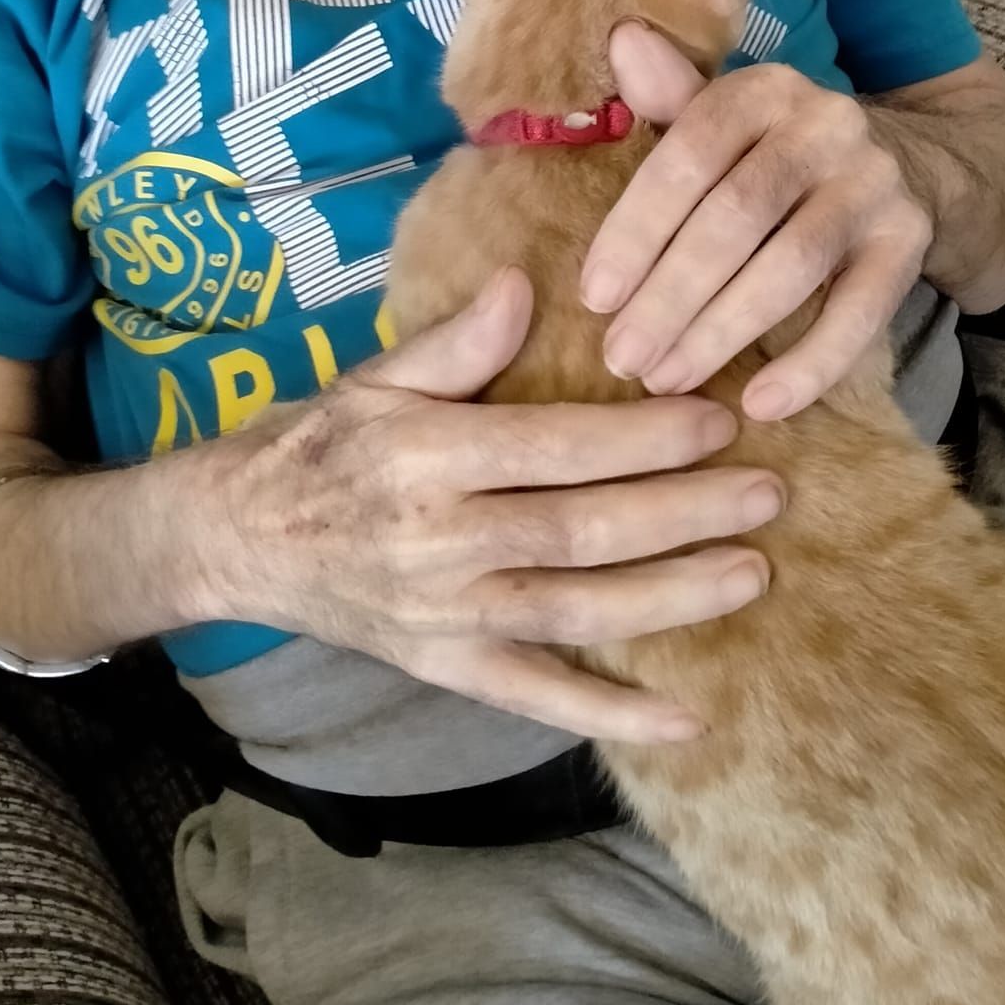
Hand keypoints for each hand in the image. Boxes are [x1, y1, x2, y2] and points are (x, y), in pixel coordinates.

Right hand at [212, 268, 781, 744]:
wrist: (236, 537)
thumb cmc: (318, 443)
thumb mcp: (376, 376)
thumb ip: (457, 342)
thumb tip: (526, 284)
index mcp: (426, 455)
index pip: (557, 448)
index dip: (644, 437)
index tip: (719, 418)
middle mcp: (440, 540)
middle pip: (583, 531)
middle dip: (684, 513)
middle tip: (767, 493)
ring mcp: (445, 615)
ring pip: (577, 612)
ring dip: (671, 598)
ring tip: (752, 573)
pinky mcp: (446, 667)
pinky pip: (537, 698)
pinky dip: (612, 714)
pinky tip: (689, 719)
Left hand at [580, 24, 932, 421]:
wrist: (919, 165)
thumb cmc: (782, 154)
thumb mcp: (730, 119)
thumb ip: (672, 97)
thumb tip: (621, 38)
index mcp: (763, 88)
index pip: (689, 153)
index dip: (637, 228)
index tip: (594, 296)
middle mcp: (825, 123)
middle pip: (735, 216)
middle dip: (670, 295)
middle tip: (622, 358)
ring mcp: (873, 182)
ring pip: (791, 265)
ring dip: (721, 331)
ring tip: (667, 380)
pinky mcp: (911, 239)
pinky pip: (860, 312)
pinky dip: (810, 364)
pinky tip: (761, 403)